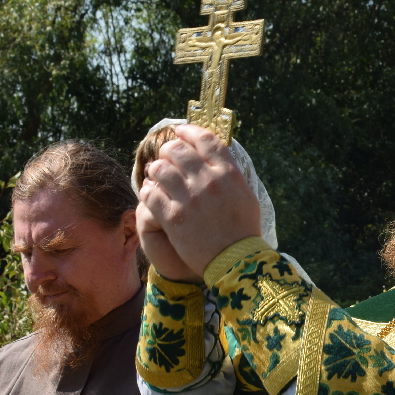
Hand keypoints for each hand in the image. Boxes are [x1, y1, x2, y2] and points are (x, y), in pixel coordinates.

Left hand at [138, 125, 261, 277]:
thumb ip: (230, 174)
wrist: (236, 262)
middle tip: (166, 158)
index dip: (189, 131)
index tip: (180, 132)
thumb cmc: (244, 231)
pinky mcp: (173, 217)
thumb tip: (215, 157)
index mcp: (228, 173)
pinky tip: (152, 195)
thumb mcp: (246, 196)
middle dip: (168, 151)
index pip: (205, 139)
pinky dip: (148, 191)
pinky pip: (150, 193)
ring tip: (157, 177)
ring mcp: (190, 199)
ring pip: (159, 168)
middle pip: (177, 150)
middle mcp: (209, 181)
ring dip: (156, 171)